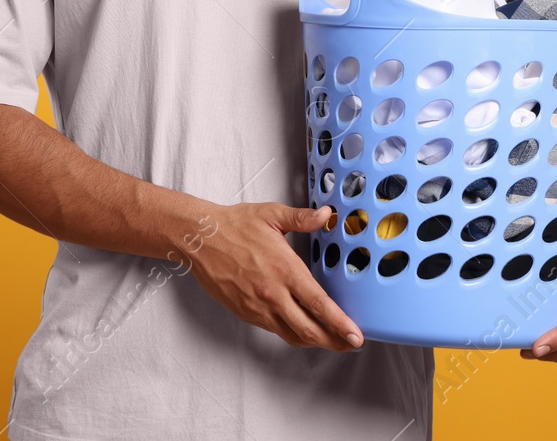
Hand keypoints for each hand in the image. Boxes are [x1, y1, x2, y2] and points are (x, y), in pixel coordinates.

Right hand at [186, 203, 363, 351]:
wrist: (200, 239)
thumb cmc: (234, 225)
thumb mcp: (271, 214)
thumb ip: (302, 218)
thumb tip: (326, 214)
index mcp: (284, 269)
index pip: (319, 304)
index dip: (340, 323)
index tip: (356, 335)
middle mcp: (273, 293)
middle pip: (309, 329)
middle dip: (334, 340)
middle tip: (351, 342)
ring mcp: (258, 307)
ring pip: (293, 334)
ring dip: (315, 341)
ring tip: (332, 340)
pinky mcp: (246, 313)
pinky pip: (275, 330)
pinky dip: (293, 334)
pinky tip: (303, 329)